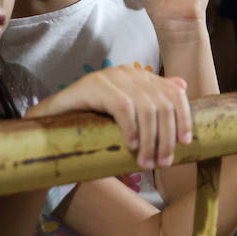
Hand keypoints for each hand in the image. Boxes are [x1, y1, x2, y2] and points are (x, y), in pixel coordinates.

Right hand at [25, 67, 191, 168]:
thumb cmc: (93, 125)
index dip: (183, 117)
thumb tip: (183, 86)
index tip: (186, 142)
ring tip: (146, 162)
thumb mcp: (127, 118)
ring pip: (145, 108)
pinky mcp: (93, 85)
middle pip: (162, 104)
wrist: (51, 125)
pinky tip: (130, 145)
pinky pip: (122, 106)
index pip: (173, 93)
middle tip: (163, 162)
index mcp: (140, 77)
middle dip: (166, 136)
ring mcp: (110, 77)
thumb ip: (152, 104)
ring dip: (150, 139)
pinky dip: (131, 128)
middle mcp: (128, 73)